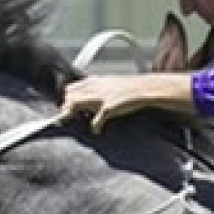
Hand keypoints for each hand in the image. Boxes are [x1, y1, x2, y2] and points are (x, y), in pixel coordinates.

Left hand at [60, 72, 191, 132]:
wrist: (147, 88)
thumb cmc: (132, 89)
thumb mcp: (112, 84)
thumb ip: (100, 89)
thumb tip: (93, 100)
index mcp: (95, 81)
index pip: (72, 88)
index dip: (67, 98)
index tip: (66, 108)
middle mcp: (95, 88)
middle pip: (70, 96)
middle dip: (66, 107)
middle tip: (66, 119)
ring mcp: (101, 97)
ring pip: (75, 104)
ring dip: (70, 115)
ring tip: (71, 123)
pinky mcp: (109, 107)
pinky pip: (96, 119)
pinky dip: (94, 127)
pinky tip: (96, 132)